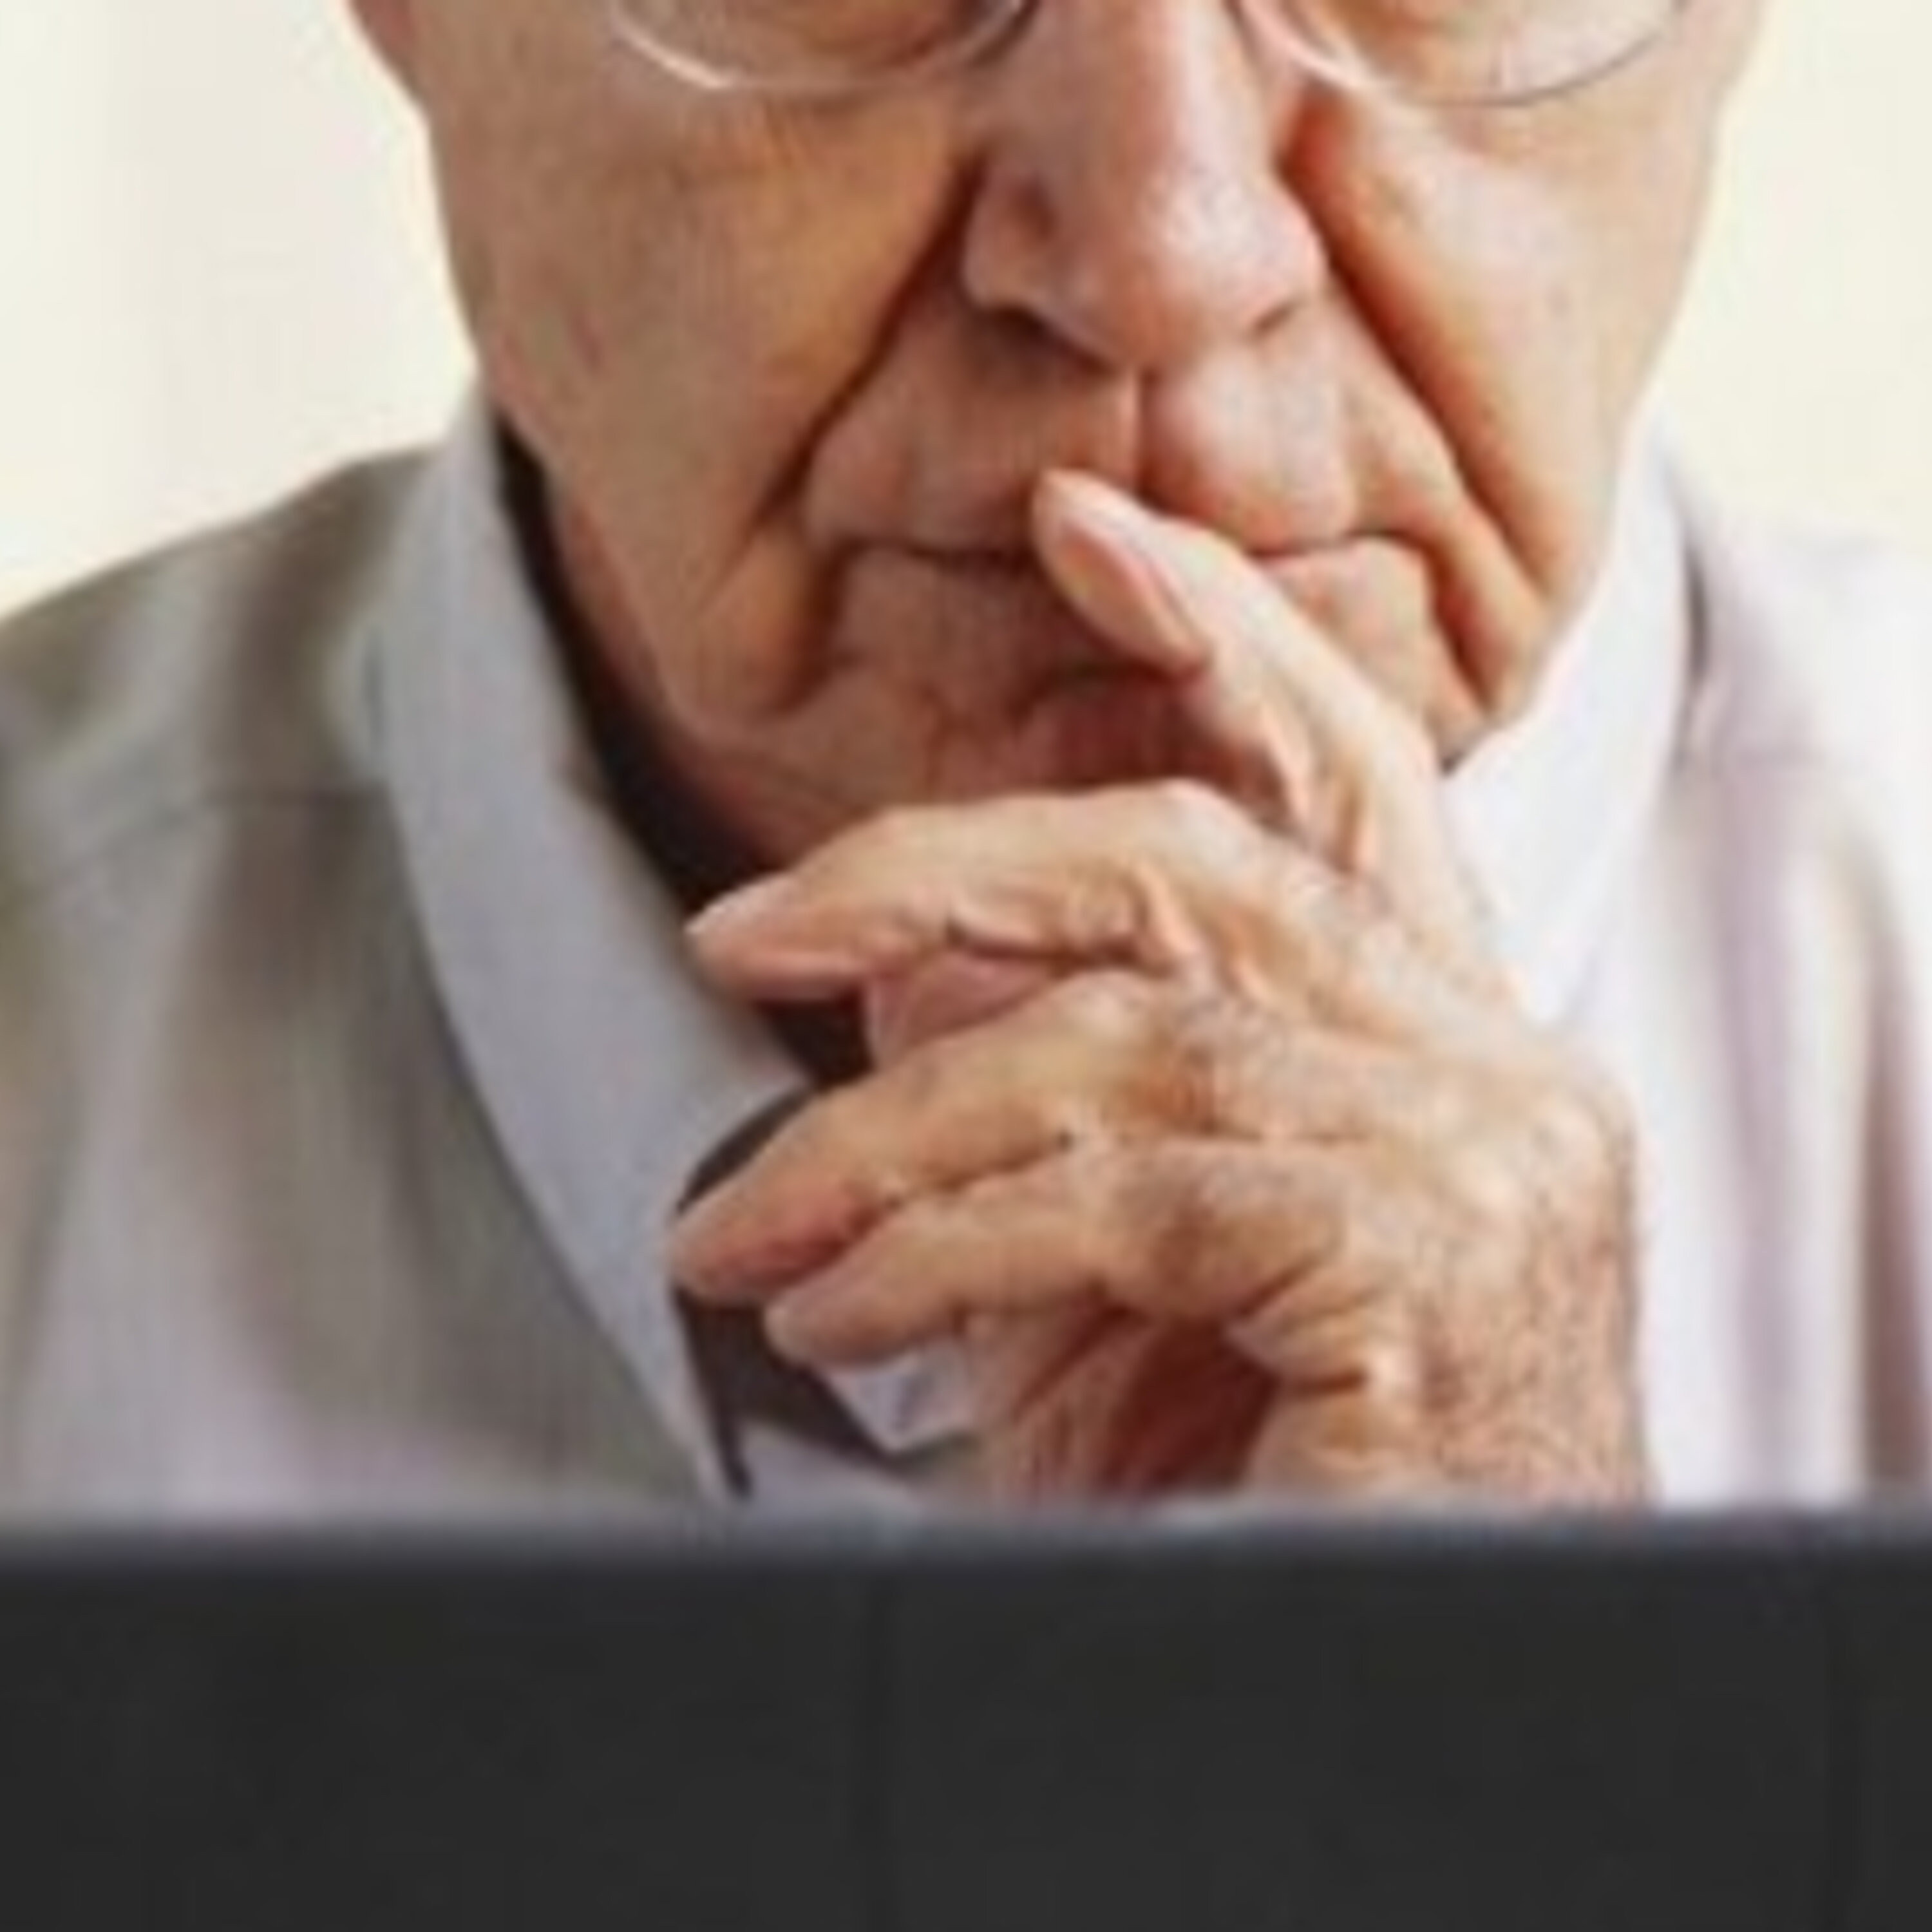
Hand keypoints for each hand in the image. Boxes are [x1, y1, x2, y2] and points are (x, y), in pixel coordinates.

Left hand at [671, 475, 1645, 1503]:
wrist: (1381, 1691)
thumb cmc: (1262, 1489)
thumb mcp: (1129, 1278)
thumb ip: (1062, 1111)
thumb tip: (909, 988)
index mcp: (1443, 1040)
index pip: (1345, 778)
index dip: (1221, 635)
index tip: (1087, 526)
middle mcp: (1495, 1066)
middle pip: (1200, 865)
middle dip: (946, 871)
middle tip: (741, 925)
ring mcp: (1484, 1156)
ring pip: (1123, 1043)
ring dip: (886, 1142)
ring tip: (745, 1242)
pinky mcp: (1427, 1262)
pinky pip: (1123, 1191)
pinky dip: (943, 1248)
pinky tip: (843, 1323)